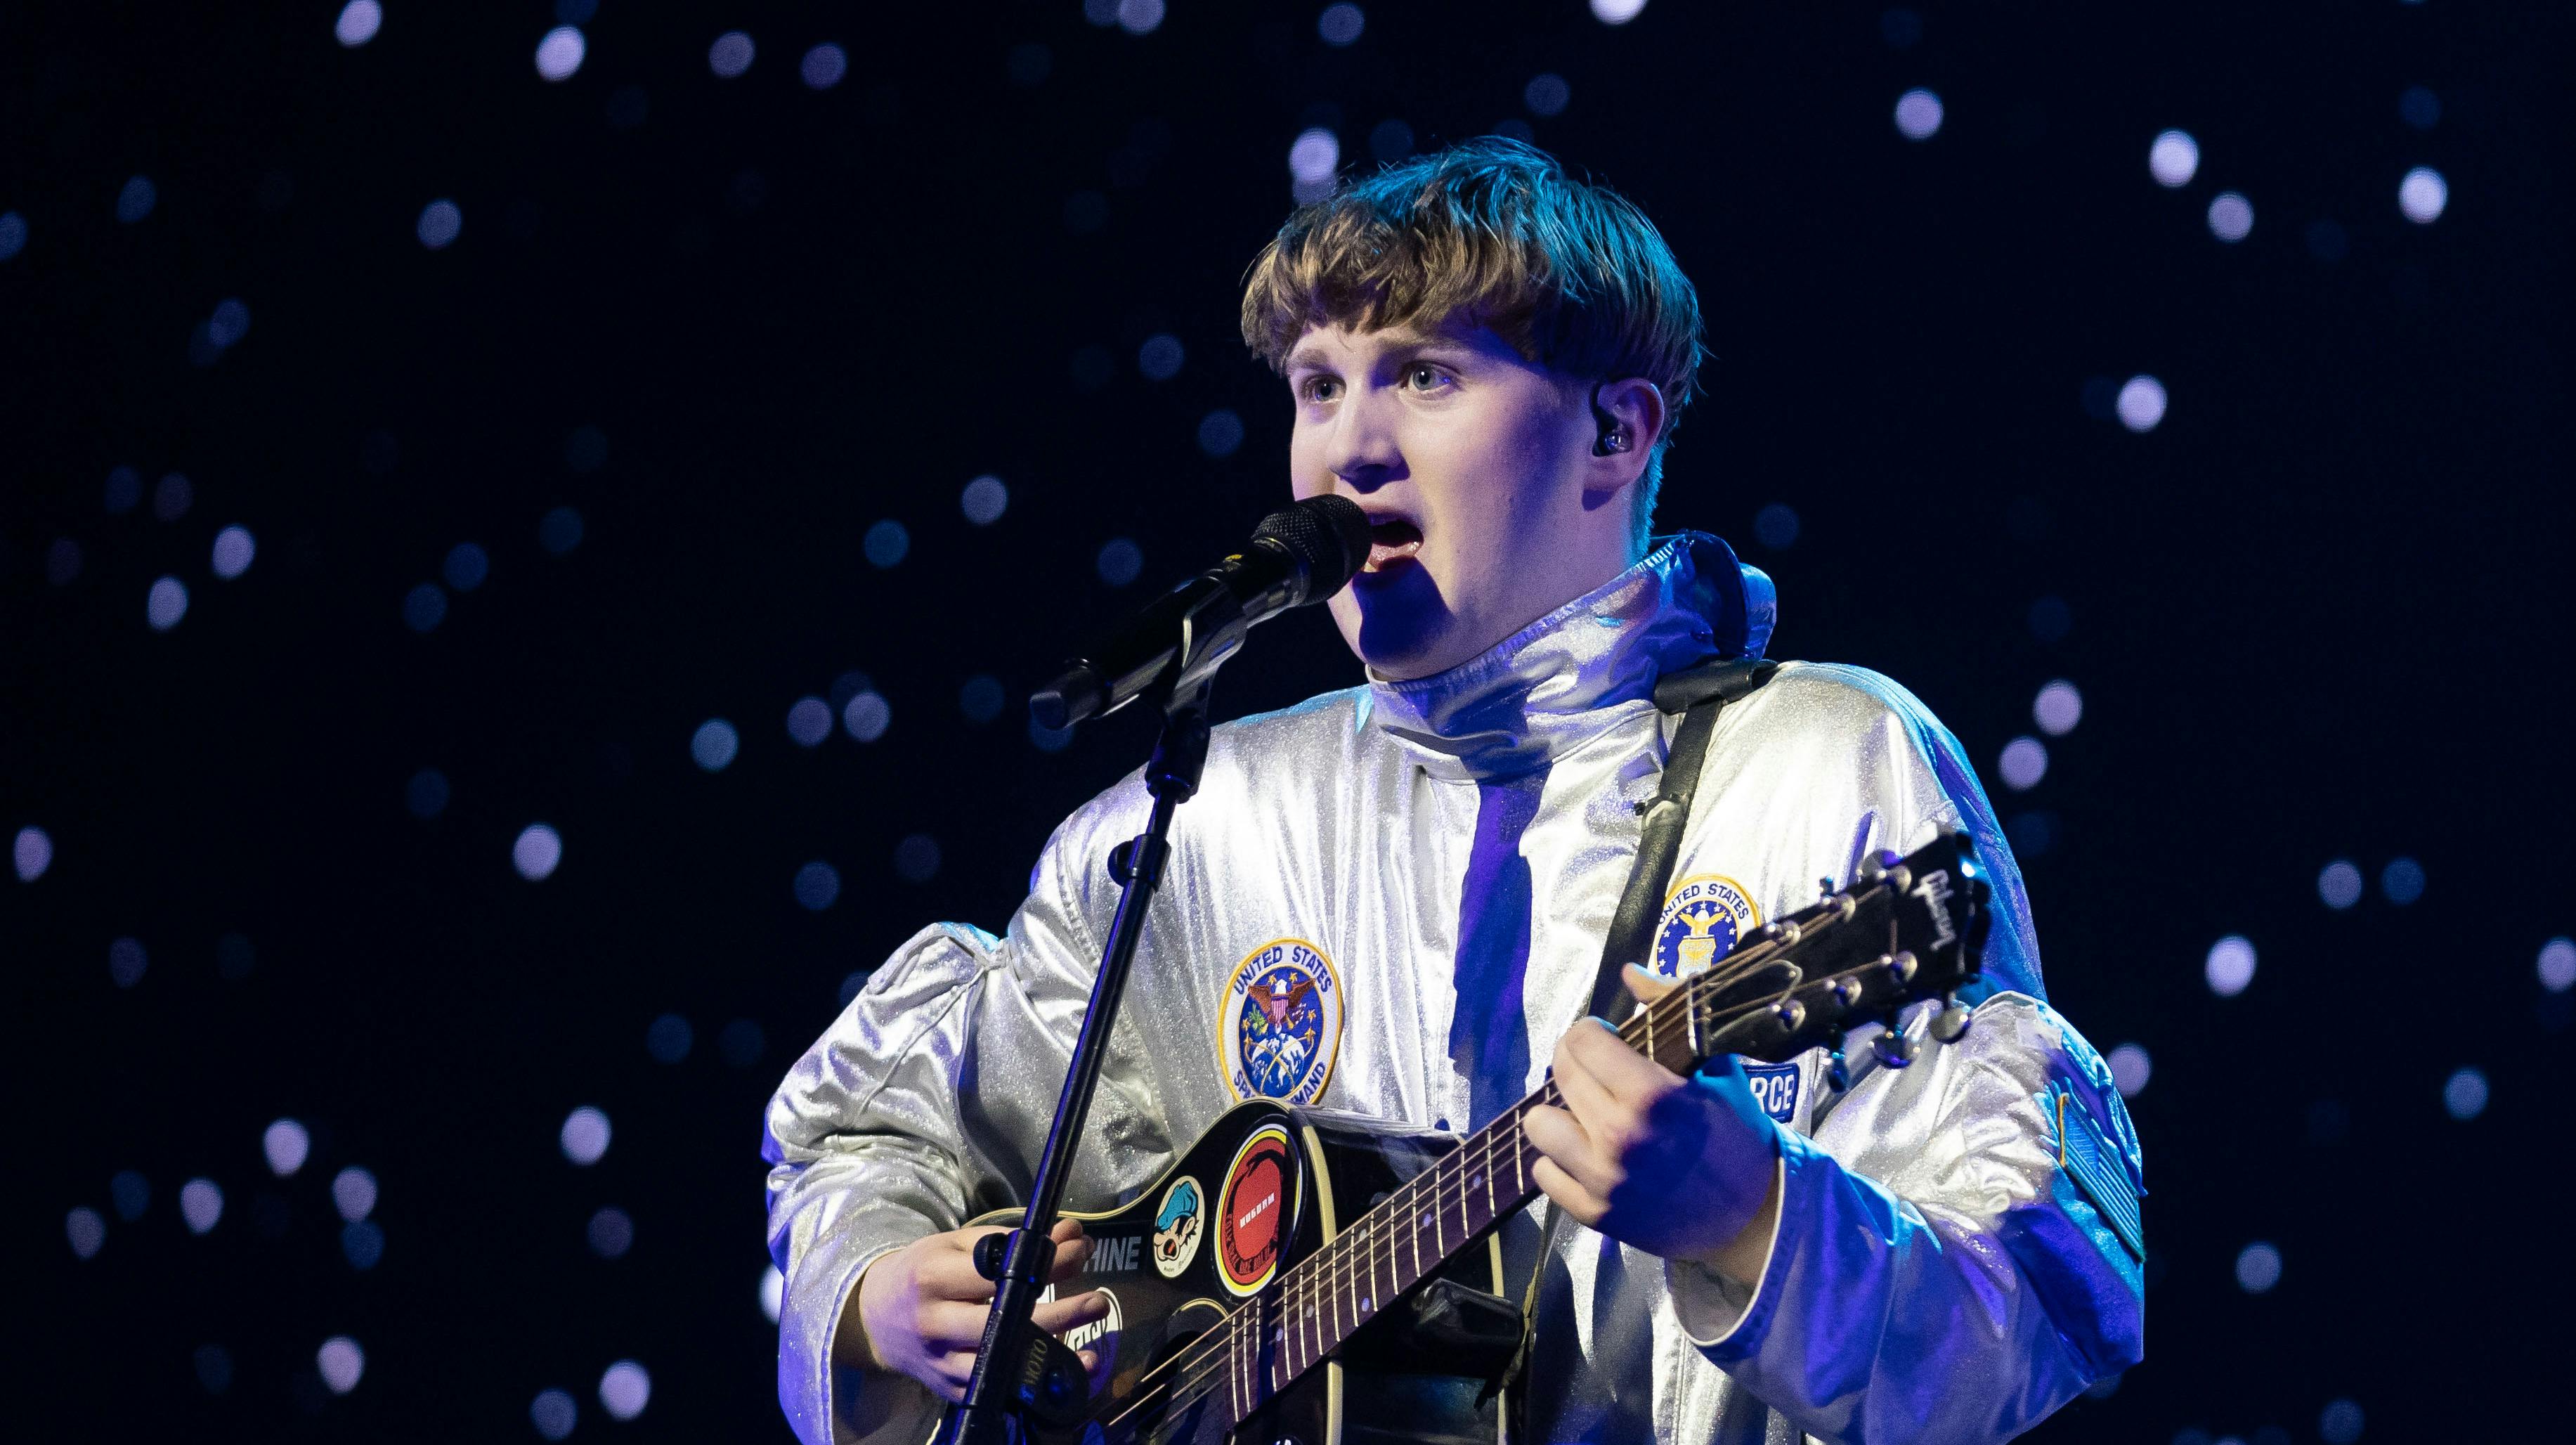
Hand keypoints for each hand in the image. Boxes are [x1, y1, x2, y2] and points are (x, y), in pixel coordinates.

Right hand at [843, 1217, 1110, 1401]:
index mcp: (934, 1278)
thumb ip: (1013, 1240)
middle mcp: (936, 1323)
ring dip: (1051, 1357)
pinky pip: (996, 1390)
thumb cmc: (923, 1272)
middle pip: (1003, 1323)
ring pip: (1001, 1364)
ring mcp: (942, 1362)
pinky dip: (1031, 1385)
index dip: (1045, 1264)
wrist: (874, 1319)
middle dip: (1057, 1315)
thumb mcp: (956, 1245)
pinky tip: (1063, 1377)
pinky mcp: (950, 1390)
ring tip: (1092, 1347)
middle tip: (1097, 1302)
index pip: (999, 1271)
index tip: (1079, 1252)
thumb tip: (1072, 1235)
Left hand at [1522, 966, 1783, 1272]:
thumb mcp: (1717, 1068)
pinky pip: (1544, 1173)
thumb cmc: (1737, 1133)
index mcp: (1652, 1095)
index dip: (1593, 1032)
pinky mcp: (1595, 1214)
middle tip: (1597, 1070)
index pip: (1583, 1040)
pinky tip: (1588, 1153)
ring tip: (1587, 1114)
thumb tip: (1629, 972)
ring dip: (1560, 1113)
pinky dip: (1559, 1160)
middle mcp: (1620, 1136)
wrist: (1753, 1214)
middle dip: (1574, 1061)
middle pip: (1560, 1075)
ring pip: (1538, 1125)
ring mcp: (1603, 1179)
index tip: (1608, 1038)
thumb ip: (1670, 1014)